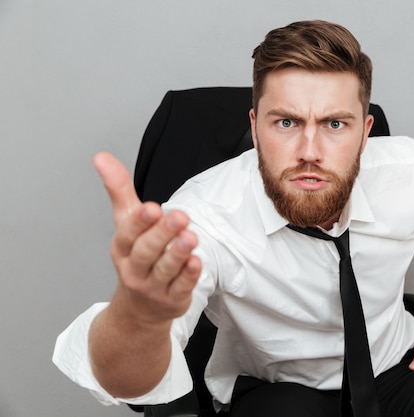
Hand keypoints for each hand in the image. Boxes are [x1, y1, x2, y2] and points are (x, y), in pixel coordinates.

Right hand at [93, 152, 201, 325]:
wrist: (139, 309)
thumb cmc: (136, 258)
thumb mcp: (126, 224)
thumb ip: (119, 190)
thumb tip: (101, 157)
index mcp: (123, 247)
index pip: (129, 233)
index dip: (140, 222)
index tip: (153, 208)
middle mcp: (135, 268)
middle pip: (147, 251)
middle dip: (162, 234)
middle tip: (180, 217)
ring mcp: (153, 287)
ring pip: (165, 270)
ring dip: (178, 253)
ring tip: (190, 237)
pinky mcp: (173, 300)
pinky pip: (181, 288)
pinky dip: (189, 276)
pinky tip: (197, 262)